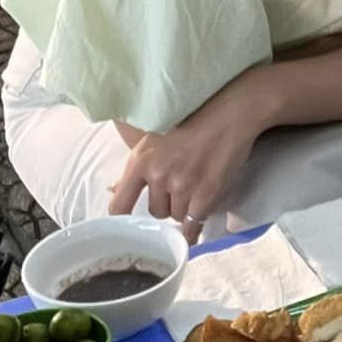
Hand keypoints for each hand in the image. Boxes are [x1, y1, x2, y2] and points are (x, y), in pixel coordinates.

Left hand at [107, 72, 270, 232]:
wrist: (229, 114)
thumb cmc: (193, 122)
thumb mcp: (154, 139)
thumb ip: (136, 168)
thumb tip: (112, 189)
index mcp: (140, 160)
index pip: (119, 205)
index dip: (124, 220)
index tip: (131, 225)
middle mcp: (158, 174)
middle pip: (155, 212)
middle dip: (167, 206)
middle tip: (180, 191)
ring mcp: (183, 184)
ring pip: (177, 216)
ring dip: (185, 210)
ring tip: (196, 192)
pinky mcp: (206, 192)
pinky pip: (195, 222)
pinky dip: (196, 227)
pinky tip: (197, 225)